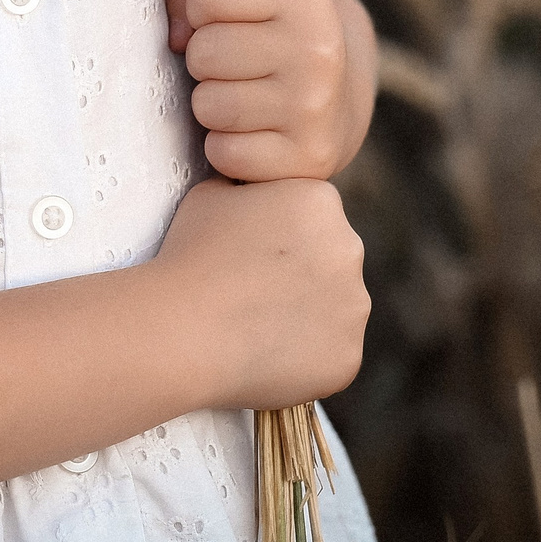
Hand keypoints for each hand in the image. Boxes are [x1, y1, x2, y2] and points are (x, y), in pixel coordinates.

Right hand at [154, 176, 366, 409]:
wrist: (186, 327)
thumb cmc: (191, 255)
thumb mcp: (210, 193)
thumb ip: (246, 186)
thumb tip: (248, 186)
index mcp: (321, 201)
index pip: (312, 215)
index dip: (278, 234)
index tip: (248, 252)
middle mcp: (350, 248)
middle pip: (330, 259)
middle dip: (300, 272)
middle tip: (252, 289)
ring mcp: (355, 306)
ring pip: (334, 308)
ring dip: (305, 313)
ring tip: (255, 323)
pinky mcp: (349, 355)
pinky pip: (330, 353)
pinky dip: (304, 355)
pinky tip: (265, 352)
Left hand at [163, 0, 367, 182]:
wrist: (338, 100)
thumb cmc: (269, 38)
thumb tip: (175, 38)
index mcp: (305, 0)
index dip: (200, 9)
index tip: (225, 21)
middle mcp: (317, 53)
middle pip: (203, 53)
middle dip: (203, 60)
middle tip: (233, 66)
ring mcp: (315, 109)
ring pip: (209, 106)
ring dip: (211, 105)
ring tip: (241, 97)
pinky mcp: (307, 159)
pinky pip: (224, 153)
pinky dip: (226, 146)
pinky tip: (251, 132)